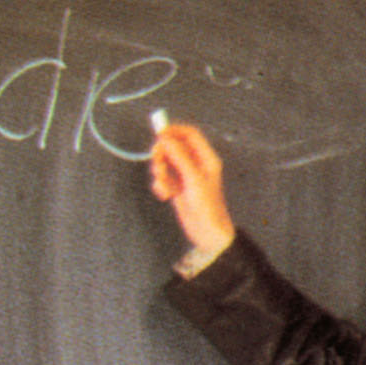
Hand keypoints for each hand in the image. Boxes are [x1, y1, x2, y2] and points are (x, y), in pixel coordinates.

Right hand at [147, 120, 236, 260]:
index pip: (190, 134)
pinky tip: (165, 196)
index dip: (174, 131)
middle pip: (174, 147)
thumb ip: (179, 157)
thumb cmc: (208, 207)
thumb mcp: (193, 179)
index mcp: (206, 158)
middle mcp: (196, 165)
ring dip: (160, 172)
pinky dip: (160, 185)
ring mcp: (186, 176)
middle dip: (163, 154)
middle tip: (157, 163)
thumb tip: (166, 139)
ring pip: (166, 163)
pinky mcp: (177, 188)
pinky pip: (163, 179)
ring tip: (164, 185)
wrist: (207, 233)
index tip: (159, 134)